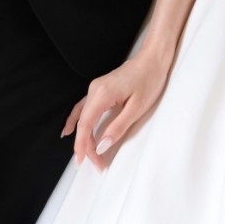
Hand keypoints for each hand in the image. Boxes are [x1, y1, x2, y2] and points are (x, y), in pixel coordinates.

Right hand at [63, 48, 172, 169]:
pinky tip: (71, 128)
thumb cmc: (149, 79)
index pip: (85, 125)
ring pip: (82, 116)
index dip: (82, 146)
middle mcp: (95, 90)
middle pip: (83, 123)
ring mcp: (96, 88)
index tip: (83, 161)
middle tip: (96, 163)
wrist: (153, 59)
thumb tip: (103, 145)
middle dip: (86, 145)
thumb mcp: (136, 108)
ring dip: (83, 136)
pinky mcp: (100, 89)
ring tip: (82, 153)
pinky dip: (78, 121)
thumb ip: (117, 128)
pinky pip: (84, 108)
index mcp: (102, 94)